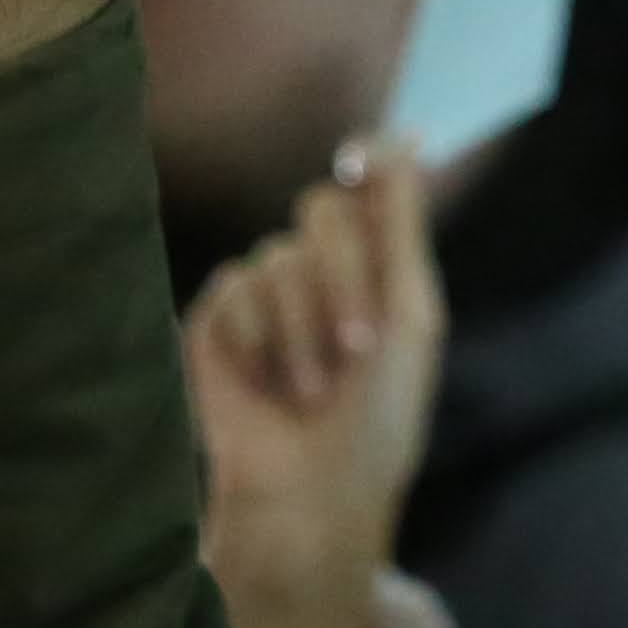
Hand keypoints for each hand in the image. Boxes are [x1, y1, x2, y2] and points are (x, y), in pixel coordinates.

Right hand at [191, 152, 450, 627]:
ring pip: (280, 255)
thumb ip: (401, 224)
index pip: (367, 180)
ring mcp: (266, 293)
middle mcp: (321, 268)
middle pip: (322, 209)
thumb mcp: (409, 317)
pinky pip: (237, 286)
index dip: (366, 159)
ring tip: (313, 390)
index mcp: (376, 263)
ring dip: (308, 328)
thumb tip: (406, 135)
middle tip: (358, 348)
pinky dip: (263, 339)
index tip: (361, 160)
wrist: (317, 492)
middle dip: (346, 279)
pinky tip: (269, 386)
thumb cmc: (378, 418)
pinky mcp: (218, 321)